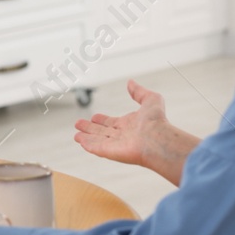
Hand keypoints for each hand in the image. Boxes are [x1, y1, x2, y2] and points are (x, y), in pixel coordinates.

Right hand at [73, 79, 197, 184]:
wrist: (158, 138)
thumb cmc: (157, 122)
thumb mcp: (151, 99)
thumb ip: (139, 92)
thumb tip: (131, 82)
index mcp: (130, 124)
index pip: (112, 122)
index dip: (103, 120)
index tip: (94, 117)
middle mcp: (122, 135)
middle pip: (102, 132)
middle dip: (90, 128)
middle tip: (79, 124)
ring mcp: (116, 145)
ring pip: (97, 141)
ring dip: (86, 138)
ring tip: (76, 135)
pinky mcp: (110, 152)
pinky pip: (97, 148)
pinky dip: (88, 145)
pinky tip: (81, 143)